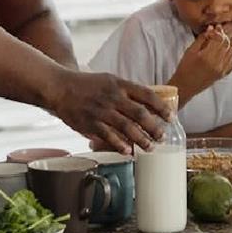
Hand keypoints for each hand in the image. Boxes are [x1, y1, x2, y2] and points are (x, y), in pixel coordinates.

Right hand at [47, 70, 169, 154]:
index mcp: (120, 85)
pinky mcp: (90, 123)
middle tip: (162, 137)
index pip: (147, 95)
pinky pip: (108, 136)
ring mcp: (101, 111)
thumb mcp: (110, 80)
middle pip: (140, 114)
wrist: (60, 87)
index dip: (161, 107)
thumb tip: (148, 105)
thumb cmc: (87, 85)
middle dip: (154, 127)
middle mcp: (112, 97)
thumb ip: (127, 92)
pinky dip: (120, 145)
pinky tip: (128, 151)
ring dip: (141, 139)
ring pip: (127, 127)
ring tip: (150, 147)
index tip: (171, 117)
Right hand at [171, 25, 231, 98]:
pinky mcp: (223, 75)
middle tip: (216, 34)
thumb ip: (201, 39)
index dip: (218, 31)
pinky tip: (223, 55)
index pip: (219, 38)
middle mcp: (216, 63)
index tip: (214, 28)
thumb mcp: (190, 51)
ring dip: (227, 46)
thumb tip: (211, 28)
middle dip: (222, 36)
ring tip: (219, 45)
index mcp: (207, 56)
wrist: (185, 86)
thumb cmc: (185, 68)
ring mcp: (221, 70)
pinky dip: (231, 56)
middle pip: (227, 44)